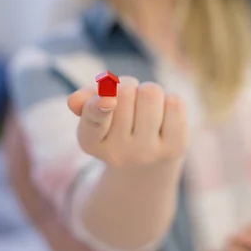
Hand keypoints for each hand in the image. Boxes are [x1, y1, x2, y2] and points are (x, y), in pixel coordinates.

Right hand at [68, 76, 188, 168]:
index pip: (94, 123)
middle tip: (130, 101)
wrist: (148, 163)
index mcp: (92, 143)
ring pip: (151, 93)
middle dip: (128, 87)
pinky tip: (165, 116)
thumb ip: (84, 101)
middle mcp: (119, 153)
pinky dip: (169, 100)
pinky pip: (175, 103)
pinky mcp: (176, 147)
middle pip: (125, 92)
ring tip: (147, 108)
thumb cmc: (118, 126)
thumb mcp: (97, 114)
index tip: (107, 98)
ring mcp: (148, 153)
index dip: (100, 107)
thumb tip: (74, 101)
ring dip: (148, 92)